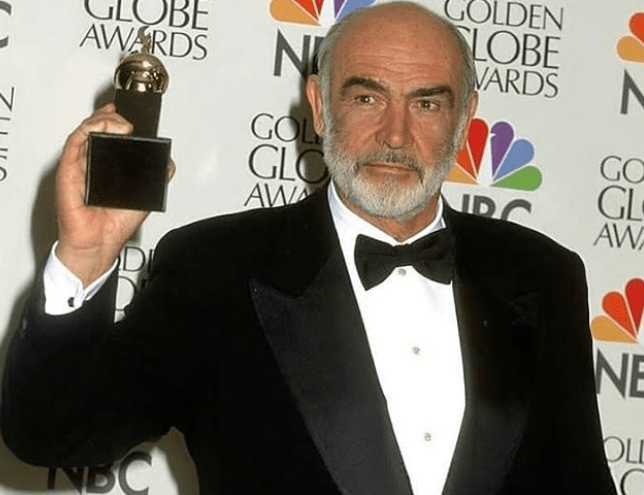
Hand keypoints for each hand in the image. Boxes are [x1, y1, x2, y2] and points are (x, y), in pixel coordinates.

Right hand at [54, 103, 174, 286]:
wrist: (99, 243)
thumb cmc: (114, 224)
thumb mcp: (143, 196)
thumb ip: (155, 178)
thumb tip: (168, 163)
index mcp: (105, 166)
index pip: (107, 134)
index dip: (115, 119)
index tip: (129, 114)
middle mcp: (90, 162)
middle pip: (95, 127)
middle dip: (110, 115)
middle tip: (126, 118)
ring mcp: (78, 165)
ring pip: (84, 130)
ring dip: (102, 119)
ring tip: (120, 122)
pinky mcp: (68, 170)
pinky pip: (74, 142)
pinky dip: (88, 130)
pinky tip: (103, 127)